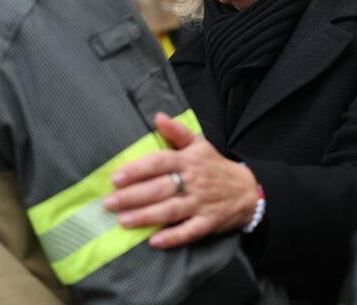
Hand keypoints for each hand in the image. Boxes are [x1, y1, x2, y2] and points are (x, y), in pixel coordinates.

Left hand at [103, 112, 259, 248]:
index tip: (116, 177)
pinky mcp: (208, 223)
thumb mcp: (199, 144)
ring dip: (146, 216)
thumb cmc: (214, 166)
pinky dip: (173, 237)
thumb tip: (157, 116)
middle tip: (109, 202)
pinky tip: (154, 241)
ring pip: (171, 210)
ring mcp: (201, 203)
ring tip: (123, 221)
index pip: (160, 162)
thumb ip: (177, 131)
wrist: (247, 189)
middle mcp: (193, 181)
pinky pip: (190, 231)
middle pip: (160, 188)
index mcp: (188, 161)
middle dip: (133, 196)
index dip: (137, 170)